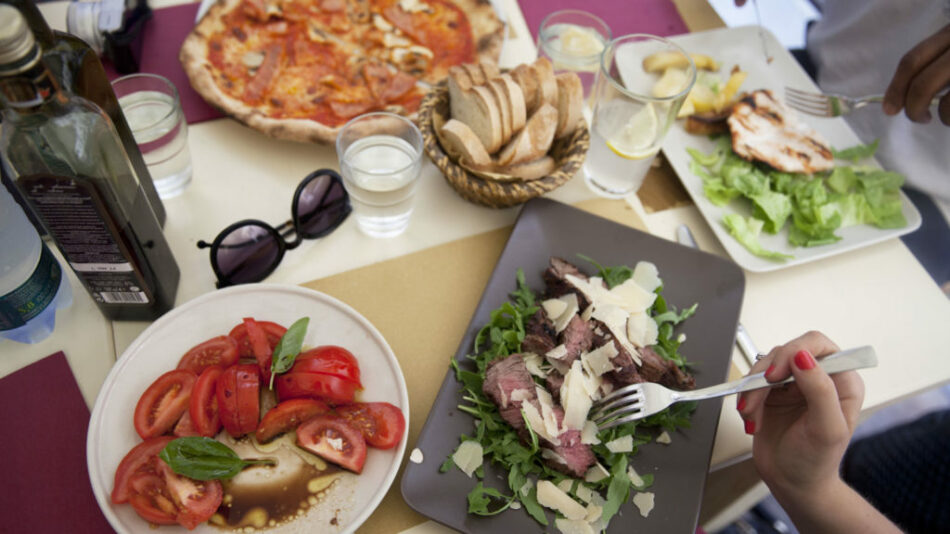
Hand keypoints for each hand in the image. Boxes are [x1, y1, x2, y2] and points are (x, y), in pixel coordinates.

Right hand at [736, 331, 863, 499]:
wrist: (791, 483)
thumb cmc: (815, 462)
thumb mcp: (826, 429)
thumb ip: (820, 390)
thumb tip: (803, 356)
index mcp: (842, 382)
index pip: (818, 345)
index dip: (795, 351)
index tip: (776, 374)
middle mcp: (818, 378)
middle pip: (787, 351)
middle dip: (767, 373)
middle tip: (758, 393)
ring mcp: (794, 385)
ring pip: (765, 365)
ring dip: (753, 389)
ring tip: (752, 414)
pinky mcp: (772, 393)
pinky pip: (752, 382)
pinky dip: (746, 399)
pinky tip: (753, 419)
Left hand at [883, 23, 949, 124]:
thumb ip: (934, 64)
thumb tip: (903, 97)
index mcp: (948, 34)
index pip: (912, 60)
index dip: (896, 88)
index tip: (888, 109)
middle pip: (923, 84)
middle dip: (913, 108)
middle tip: (918, 118)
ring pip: (946, 103)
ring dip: (943, 116)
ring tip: (946, 115)